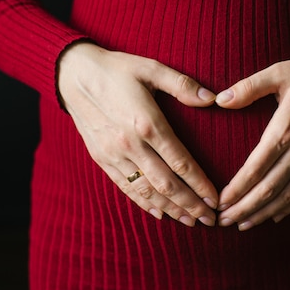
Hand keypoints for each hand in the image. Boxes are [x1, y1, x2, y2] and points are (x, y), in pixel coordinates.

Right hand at [57, 41, 218, 226]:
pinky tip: (159, 213)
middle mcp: (131, 144)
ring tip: (190, 221)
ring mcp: (114, 154)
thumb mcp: (151, 68)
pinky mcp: (101, 158)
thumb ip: (182, 85)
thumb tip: (212, 99)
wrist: (73, 74)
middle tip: (210, 219)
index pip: (181, 162)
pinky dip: (143, 203)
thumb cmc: (117, 69)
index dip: (200, 183)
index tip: (216, 198)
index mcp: (147, 123)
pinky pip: (125, 187)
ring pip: (146, 190)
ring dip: (170, 208)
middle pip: (166, 184)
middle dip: (190, 204)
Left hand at [215, 46, 289, 230]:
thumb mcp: (279, 72)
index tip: (219, 202)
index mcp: (286, 128)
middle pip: (268, 189)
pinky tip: (274, 215)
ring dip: (263, 213)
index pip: (255, 168)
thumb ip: (248, 87)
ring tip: (243, 224)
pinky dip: (289, 207)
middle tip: (222, 221)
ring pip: (287, 195)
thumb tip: (220, 100)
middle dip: (243, 208)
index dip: (236, 189)